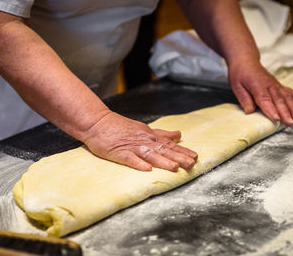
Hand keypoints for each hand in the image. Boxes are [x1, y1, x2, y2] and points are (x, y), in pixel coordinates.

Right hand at [82, 112, 197, 171]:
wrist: (97, 122)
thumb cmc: (120, 127)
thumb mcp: (143, 128)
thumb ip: (161, 133)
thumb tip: (178, 135)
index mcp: (149, 136)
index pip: (168, 144)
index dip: (182, 151)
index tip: (195, 157)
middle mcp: (143, 140)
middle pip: (162, 150)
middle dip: (178, 157)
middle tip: (191, 164)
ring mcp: (131, 146)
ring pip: (149, 154)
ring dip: (162, 161)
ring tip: (174, 167)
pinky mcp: (118, 152)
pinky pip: (129, 159)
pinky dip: (138, 163)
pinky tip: (147, 170)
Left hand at [228, 61, 292, 124]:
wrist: (246, 61)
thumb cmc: (240, 73)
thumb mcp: (236, 86)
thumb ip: (244, 98)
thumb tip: (249, 111)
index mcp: (257, 85)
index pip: (264, 99)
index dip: (271, 109)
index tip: (276, 119)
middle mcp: (269, 85)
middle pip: (278, 100)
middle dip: (285, 113)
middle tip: (289, 123)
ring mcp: (275, 85)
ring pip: (286, 97)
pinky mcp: (278, 85)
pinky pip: (290, 92)